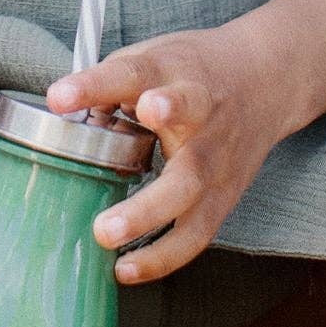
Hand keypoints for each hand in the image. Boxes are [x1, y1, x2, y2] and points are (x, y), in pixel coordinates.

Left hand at [46, 25, 290, 284]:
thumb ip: (110, 86)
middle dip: (142, 139)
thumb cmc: (193, 70)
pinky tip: (126, 269)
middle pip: (173, 143)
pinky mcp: (225, 194)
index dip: (94, 85)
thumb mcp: (153, 57)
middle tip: (106, 170)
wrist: (266, 80)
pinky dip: (164, 255)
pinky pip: (197, 232)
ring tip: (107, 235)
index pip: (130, 74)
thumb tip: (63, 119)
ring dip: (149, 214)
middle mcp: (200, 112)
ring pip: (189, 188)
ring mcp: (215, 156)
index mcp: (173, 70)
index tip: (59, 98)